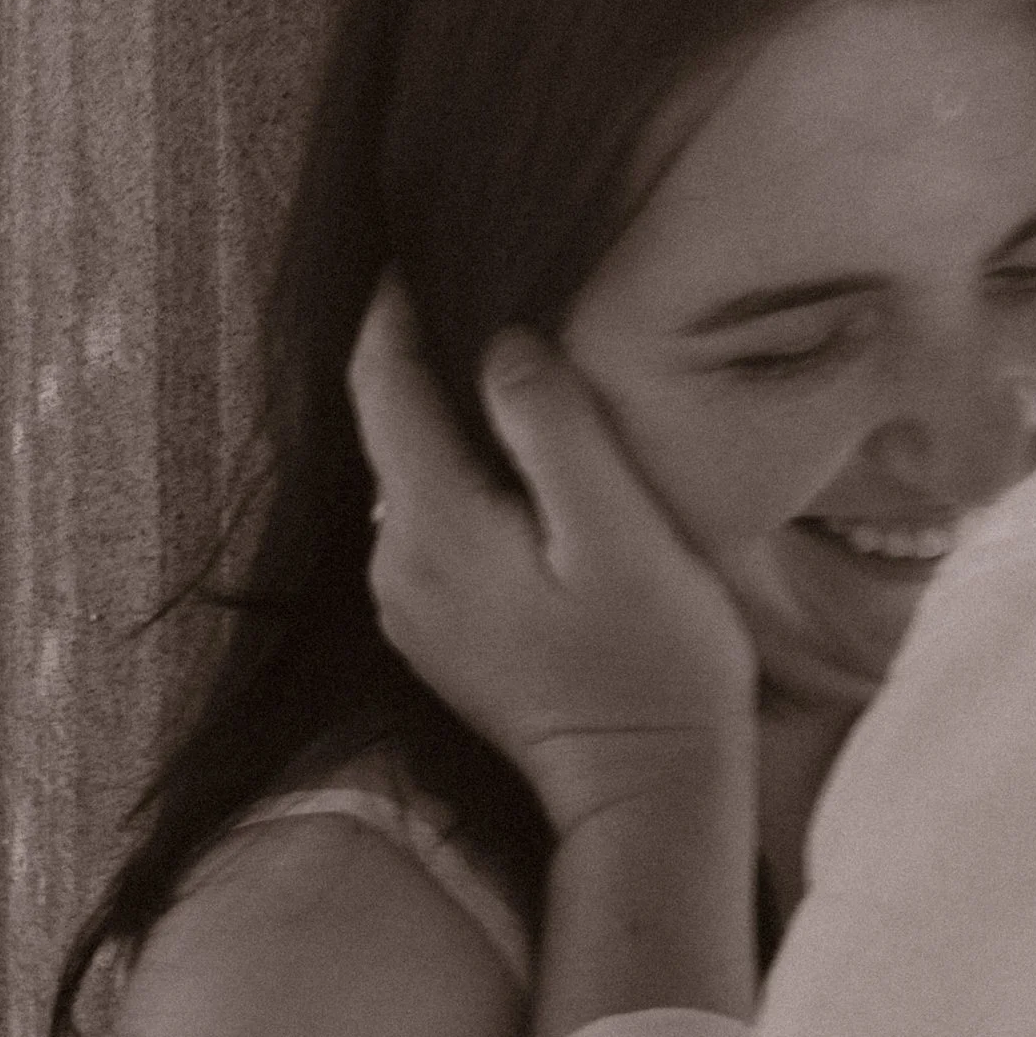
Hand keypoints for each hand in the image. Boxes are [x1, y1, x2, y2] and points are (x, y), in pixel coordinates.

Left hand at [348, 277, 755, 835]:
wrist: (649, 791)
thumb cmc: (655, 661)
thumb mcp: (618, 530)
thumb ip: (551, 426)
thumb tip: (500, 344)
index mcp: (433, 521)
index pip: (380, 377)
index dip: (396, 304)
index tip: (425, 246)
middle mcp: (398, 561)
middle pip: (390, 425)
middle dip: (426, 359)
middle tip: (483, 295)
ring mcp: (411, 604)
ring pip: (411, 477)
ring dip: (451, 428)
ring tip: (511, 384)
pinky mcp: (438, 633)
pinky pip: (433, 528)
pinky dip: (463, 487)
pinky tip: (521, 485)